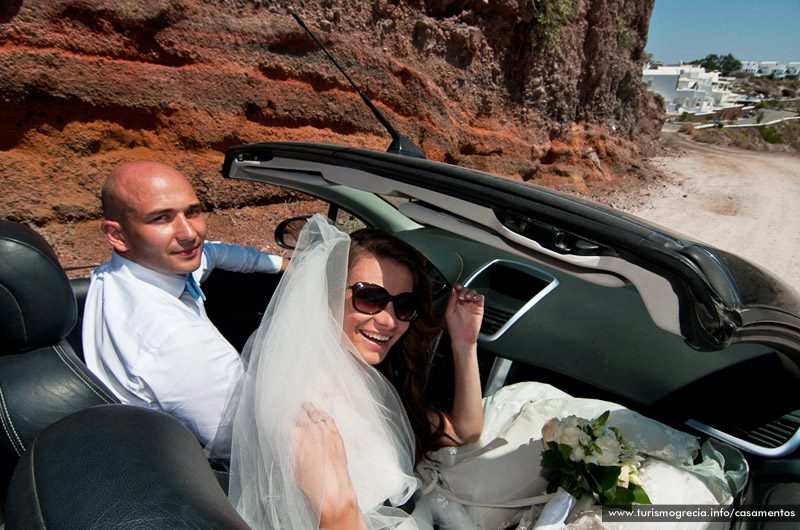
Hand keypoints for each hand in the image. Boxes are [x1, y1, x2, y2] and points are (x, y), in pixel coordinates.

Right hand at [292, 402, 366, 529]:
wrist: (332, 490)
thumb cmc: (311, 483)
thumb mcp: (292, 465)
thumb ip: (291, 448)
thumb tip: (290, 440)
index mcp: (295, 437)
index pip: (285, 421)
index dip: (282, 418)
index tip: (281, 416)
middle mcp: (309, 430)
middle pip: (301, 413)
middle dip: (296, 410)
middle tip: (294, 408)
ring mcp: (324, 431)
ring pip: (316, 413)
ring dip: (310, 409)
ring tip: (306, 405)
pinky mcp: (335, 435)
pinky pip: (329, 419)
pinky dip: (323, 415)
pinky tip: (321, 413)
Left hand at [445, 283, 483, 351]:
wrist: (463, 338)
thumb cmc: (455, 328)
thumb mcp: (449, 313)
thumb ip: (451, 301)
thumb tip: (453, 290)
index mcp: (455, 303)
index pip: (457, 290)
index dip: (457, 286)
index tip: (457, 287)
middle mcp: (463, 303)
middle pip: (466, 290)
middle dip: (464, 290)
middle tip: (462, 297)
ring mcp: (471, 305)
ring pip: (473, 292)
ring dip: (470, 293)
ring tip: (467, 298)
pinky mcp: (478, 308)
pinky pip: (480, 298)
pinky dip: (478, 296)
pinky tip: (474, 299)